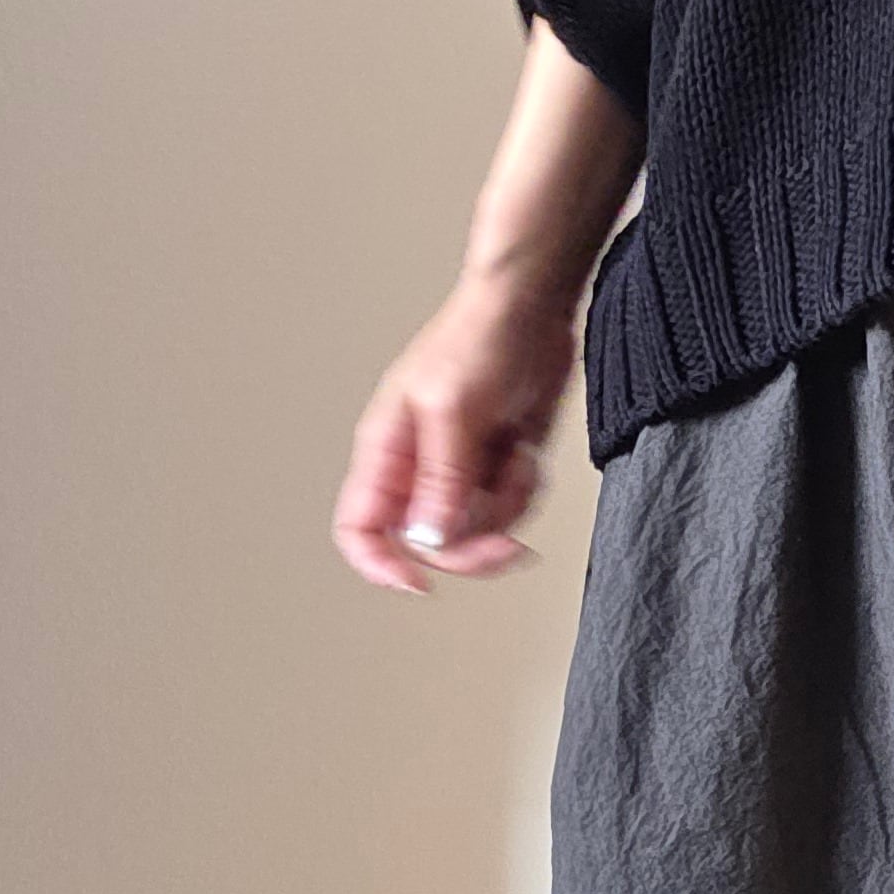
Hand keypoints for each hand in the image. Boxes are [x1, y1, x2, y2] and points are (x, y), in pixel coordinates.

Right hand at [331, 274, 577, 593]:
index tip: (418, 584)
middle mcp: (420, 470)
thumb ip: (441, 478)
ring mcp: (461, 471)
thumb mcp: (453, 410)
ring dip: (507, 506)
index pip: (360, 529)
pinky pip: (512, 510)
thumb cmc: (479, 338)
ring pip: (477, 532)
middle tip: (504, 543)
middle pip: (429, 547)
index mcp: (387, 453)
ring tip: (513, 458)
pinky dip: (527, 489)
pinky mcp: (499, 468)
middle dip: (471, 547)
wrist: (533, 310)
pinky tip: (526, 451)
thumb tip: (428, 539)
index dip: (380, 564)